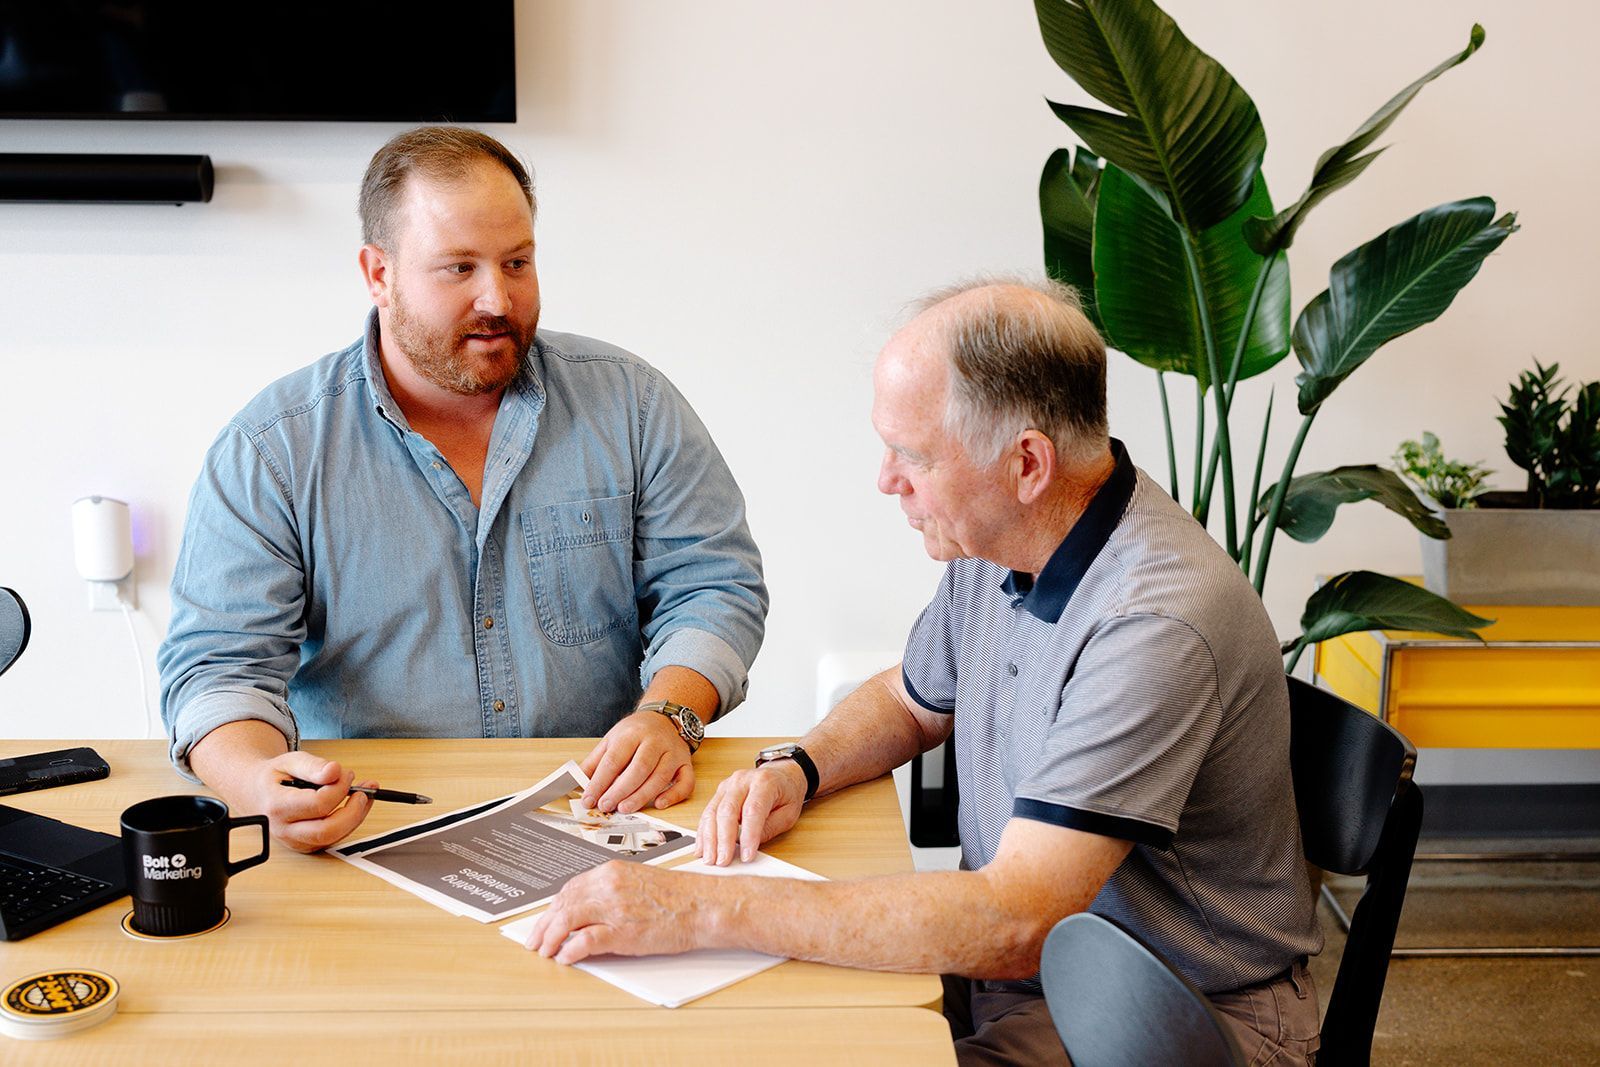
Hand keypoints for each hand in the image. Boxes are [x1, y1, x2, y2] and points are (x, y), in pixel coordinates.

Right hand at [249, 751, 373, 852]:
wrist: (255, 793)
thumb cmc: (273, 777)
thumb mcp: (290, 761)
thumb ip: (313, 765)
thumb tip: (335, 771)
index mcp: (277, 806)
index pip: (318, 804)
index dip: (339, 788)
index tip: (345, 774)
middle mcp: (284, 829)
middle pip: (327, 831)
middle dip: (353, 812)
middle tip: (364, 792)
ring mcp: (295, 841)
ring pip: (332, 838)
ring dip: (356, 817)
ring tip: (364, 794)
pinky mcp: (305, 845)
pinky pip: (332, 839)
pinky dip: (349, 823)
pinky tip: (355, 804)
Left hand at [522, 861, 707, 963]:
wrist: (704, 905)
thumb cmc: (679, 897)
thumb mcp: (639, 882)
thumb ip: (612, 891)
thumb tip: (589, 910)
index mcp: (612, 872)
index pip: (570, 889)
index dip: (553, 908)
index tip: (545, 920)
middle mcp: (608, 886)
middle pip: (563, 904)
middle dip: (544, 925)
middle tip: (535, 941)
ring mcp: (614, 908)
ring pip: (567, 921)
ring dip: (551, 938)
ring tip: (545, 951)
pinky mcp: (622, 931)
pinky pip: (585, 941)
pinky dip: (570, 951)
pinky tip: (565, 957)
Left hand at [579, 709, 693, 813]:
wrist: (664, 719)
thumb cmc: (635, 733)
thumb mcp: (611, 740)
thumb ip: (595, 762)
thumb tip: (578, 785)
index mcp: (632, 734)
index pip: (614, 760)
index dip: (600, 782)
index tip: (589, 799)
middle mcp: (655, 741)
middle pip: (638, 768)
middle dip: (620, 790)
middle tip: (606, 805)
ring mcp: (673, 752)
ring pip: (660, 776)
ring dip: (642, 796)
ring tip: (625, 808)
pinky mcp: (686, 763)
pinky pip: (685, 781)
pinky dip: (674, 795)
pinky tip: (659, 804)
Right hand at [695, 759, 806, 865]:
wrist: (782, 775)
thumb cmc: (786, 794)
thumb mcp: (788, 813)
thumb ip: (770, 828)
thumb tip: (749, 846)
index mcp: (764, 782)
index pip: (753, 810)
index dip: (749, 835)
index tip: (747, 856)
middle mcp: (742, 780)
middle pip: (728, 810)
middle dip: (723, 839)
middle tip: (723, 861)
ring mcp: (728, 785)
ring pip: (712, 812)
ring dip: (709, 838)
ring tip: (710, 859)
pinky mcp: (719, 792)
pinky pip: (708, 813)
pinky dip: (703, 832)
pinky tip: (702, 848)